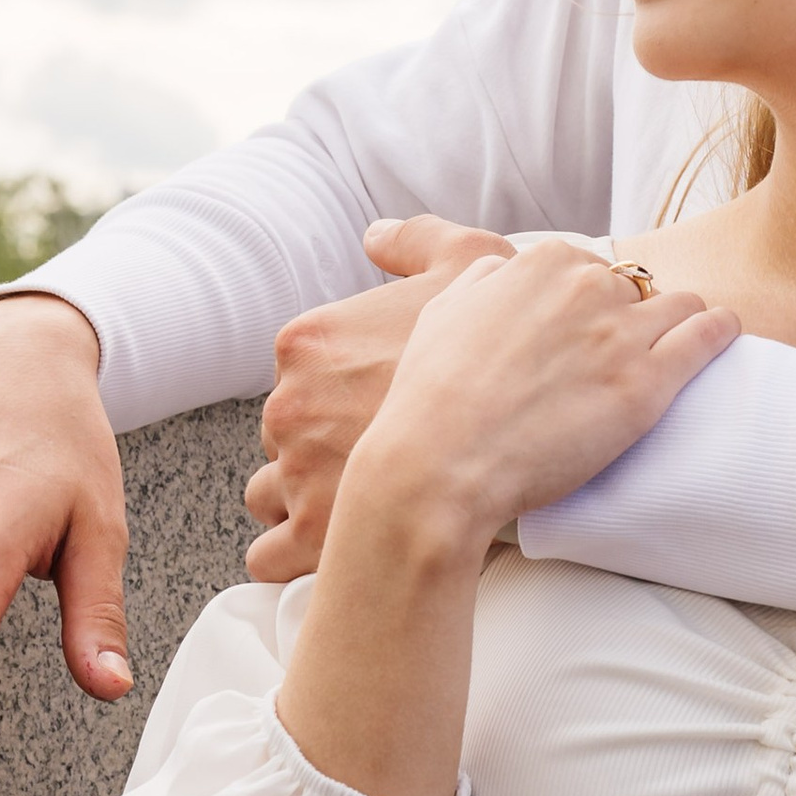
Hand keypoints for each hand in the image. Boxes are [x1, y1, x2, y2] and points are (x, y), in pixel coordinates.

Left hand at [244, 216, 516, 582]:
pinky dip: (288, 559)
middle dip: (318, 453)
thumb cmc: (506, 348)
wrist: (525, 431)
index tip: (376, 417)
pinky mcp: (312, 538)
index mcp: (310, 344)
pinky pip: (269, 557)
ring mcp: (296, 473)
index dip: (339, 402)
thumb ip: (419, 240)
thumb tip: (374, 236)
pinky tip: (324, 556)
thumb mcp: (472, 260)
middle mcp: (289, 406)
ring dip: (303, 505)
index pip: (300, 381)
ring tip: (354, 514)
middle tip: (376, 465)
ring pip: (272, 496)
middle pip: (285, 437)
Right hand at [343, 241, 740, 561]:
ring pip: (679, 303)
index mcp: (539, 262)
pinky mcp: (647, 385)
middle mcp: (585, 286)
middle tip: (621, 350)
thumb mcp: (443, 312)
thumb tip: (501, 272)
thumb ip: (482, 280)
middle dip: (629, 312)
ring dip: (680, 319)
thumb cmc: (432, 397)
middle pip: (633, 284)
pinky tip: (723, 334)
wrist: (440, 463)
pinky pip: (707, 336)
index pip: (585, 264)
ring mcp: (620, 334)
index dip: (586, 298)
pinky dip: (719, 331)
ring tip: (682, 340)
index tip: (585, 324)